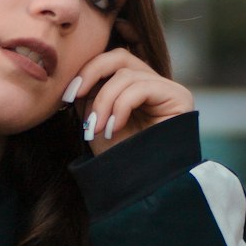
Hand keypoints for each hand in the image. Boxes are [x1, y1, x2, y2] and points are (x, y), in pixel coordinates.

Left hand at [67, 49, 192, 152]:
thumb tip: (77, 75)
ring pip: (126, 75)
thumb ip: (90, 94)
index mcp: (134, 87)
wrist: (140, 188)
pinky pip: (142, 87)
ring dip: (104, 101)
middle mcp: (154, 83)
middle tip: (74, 97)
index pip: (111, 61)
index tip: (66, 96)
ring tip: (97, 128)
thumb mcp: (96, 120)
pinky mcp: (179, 96)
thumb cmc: (118, 158)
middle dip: (91, 74)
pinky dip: (121, 106)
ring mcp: (168, 89)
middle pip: (120, 57)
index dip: (86, 71)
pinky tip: (114, 128)